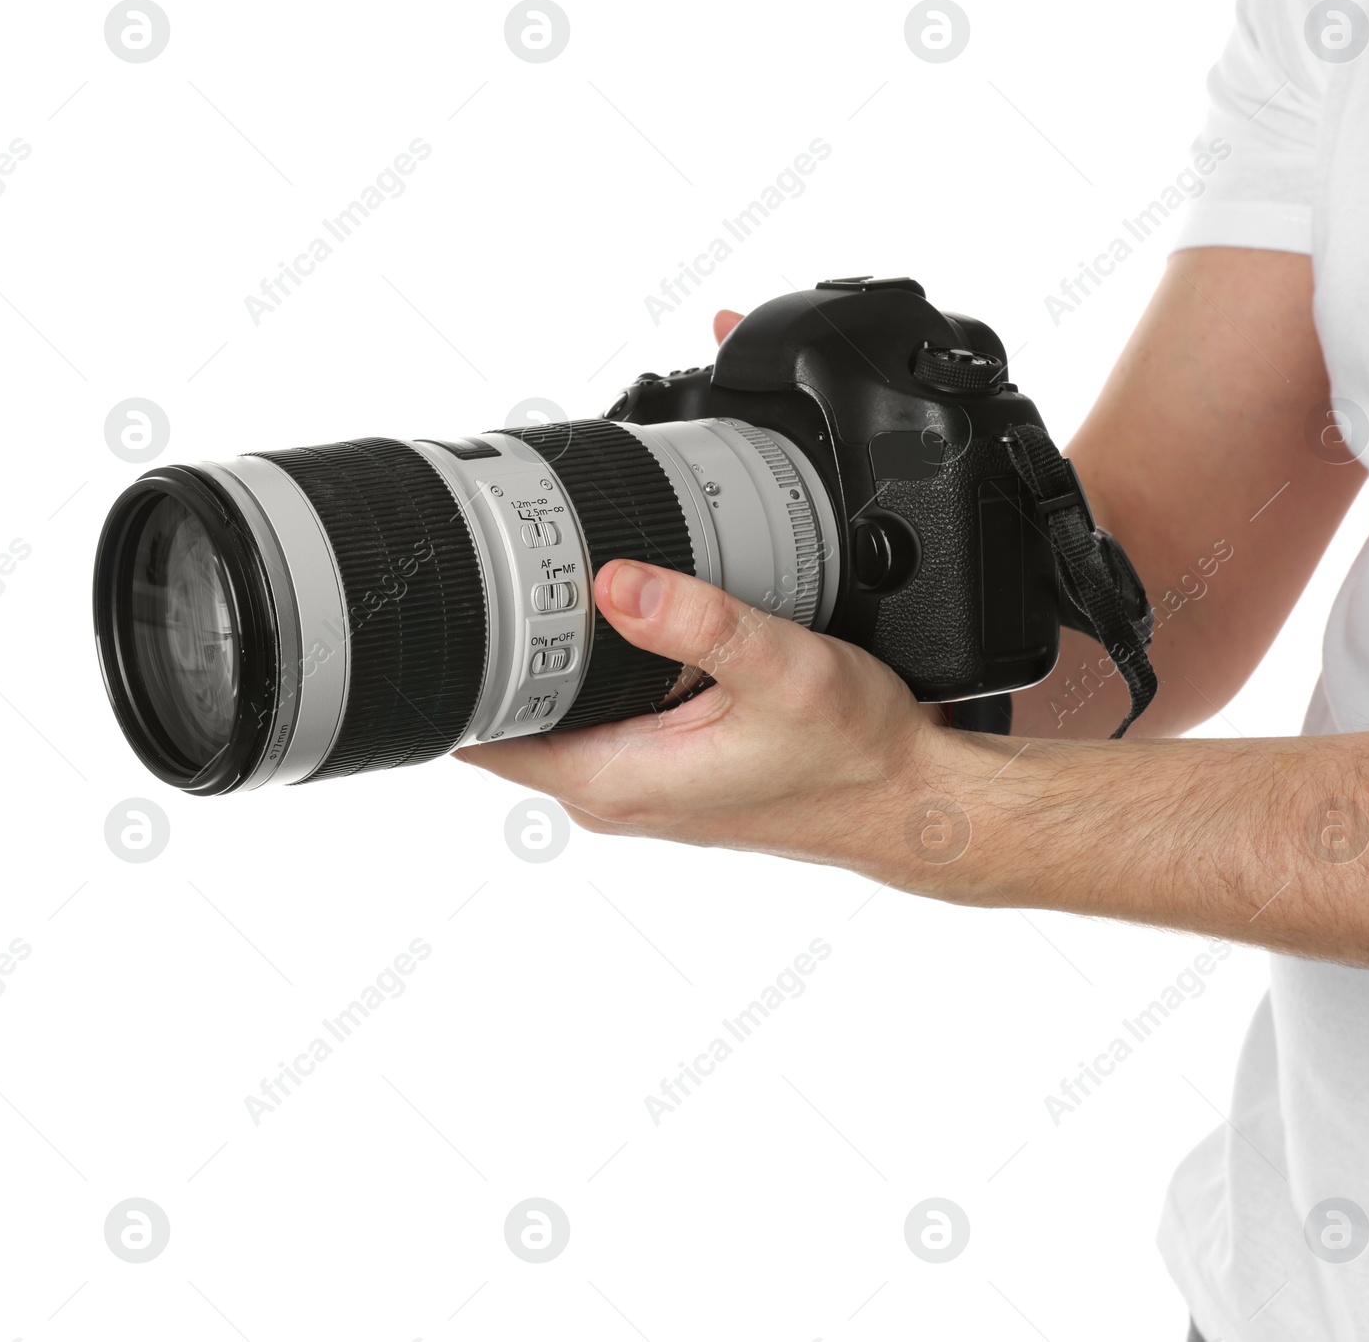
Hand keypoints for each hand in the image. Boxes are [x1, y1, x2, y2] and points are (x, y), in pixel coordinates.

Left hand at [455, 559, 948, 885]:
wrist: (906, 799)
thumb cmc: (853, 754)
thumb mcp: (778, 669)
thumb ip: (696, 622)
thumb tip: (613, 582)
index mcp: (619, 779)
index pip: (484, 736)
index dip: (463, 672)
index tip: (468, 603)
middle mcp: (615, 795)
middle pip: (513, 720)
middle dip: (507, 652)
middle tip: (520, 569)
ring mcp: (639, 788)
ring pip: (559, 718)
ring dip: (556, 664)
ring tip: (570, 594)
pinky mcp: (666, 775)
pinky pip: (601, 723)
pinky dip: (600, 680)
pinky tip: (631, 635)